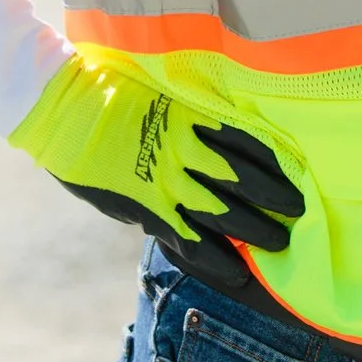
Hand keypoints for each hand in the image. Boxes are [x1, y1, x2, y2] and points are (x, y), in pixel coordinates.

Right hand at [9, 56, 303, 283]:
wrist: (61, 106)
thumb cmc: (104, 91)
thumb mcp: (153, 94)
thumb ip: (182, 119)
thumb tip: (209, 135)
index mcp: (189, 115)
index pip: (244, 139)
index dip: (273, 159)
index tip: (298, 171)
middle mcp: (184, 147)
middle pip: (243, 176)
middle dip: (274, 197)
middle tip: (301, 210)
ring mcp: (165, 177)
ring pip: (224, 209)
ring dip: (255, 228)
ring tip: (281, 241)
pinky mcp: (146, 203)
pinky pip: (188, 236)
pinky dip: (214, 256)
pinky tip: (237, 270)